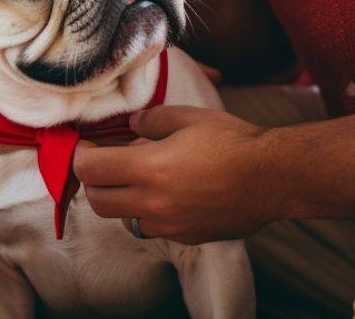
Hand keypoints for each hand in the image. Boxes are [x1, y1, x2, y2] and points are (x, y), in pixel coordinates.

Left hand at [73, 105, 275, 244]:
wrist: (272, 177)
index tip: (86, 146)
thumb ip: (151, 120)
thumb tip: (130, 126)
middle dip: (92, 181)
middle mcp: (153, 202)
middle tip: (101, 162)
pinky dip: (146, 212)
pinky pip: (151, 228)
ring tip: (135, 177)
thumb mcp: (188, 117)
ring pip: (122, 219)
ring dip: (119, 199)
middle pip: (98, 201)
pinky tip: (163, 193)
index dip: (81, 156)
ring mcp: (169, 225)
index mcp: (150, 168)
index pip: (91, 169)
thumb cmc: (233, 142)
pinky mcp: (185, 236)